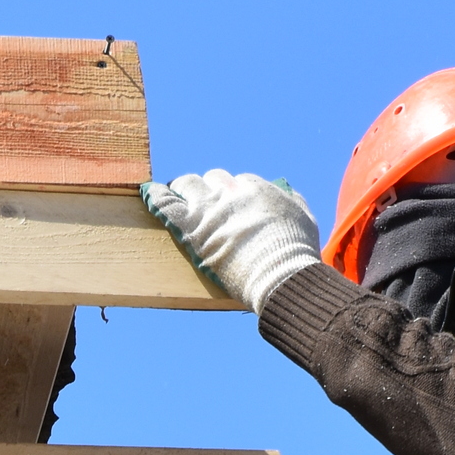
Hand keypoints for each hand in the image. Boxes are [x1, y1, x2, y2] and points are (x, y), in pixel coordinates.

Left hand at [140, 169, 322, 312]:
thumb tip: (286, 193)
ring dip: (183, 189)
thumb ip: (294, 200)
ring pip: (187, 184)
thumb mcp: (305, 218)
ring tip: (177, 196)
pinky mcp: (190, 229)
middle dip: (209, 189)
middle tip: (204, 203)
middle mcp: (230, 193)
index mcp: (255, 188)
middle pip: (212, 179)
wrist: (279, 274)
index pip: (237, 181)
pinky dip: (156, 196)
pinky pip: (165, 204)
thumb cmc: (295, 252)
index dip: (233, 194)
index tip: (230, 205)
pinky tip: (148, 193)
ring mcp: (208, 209)